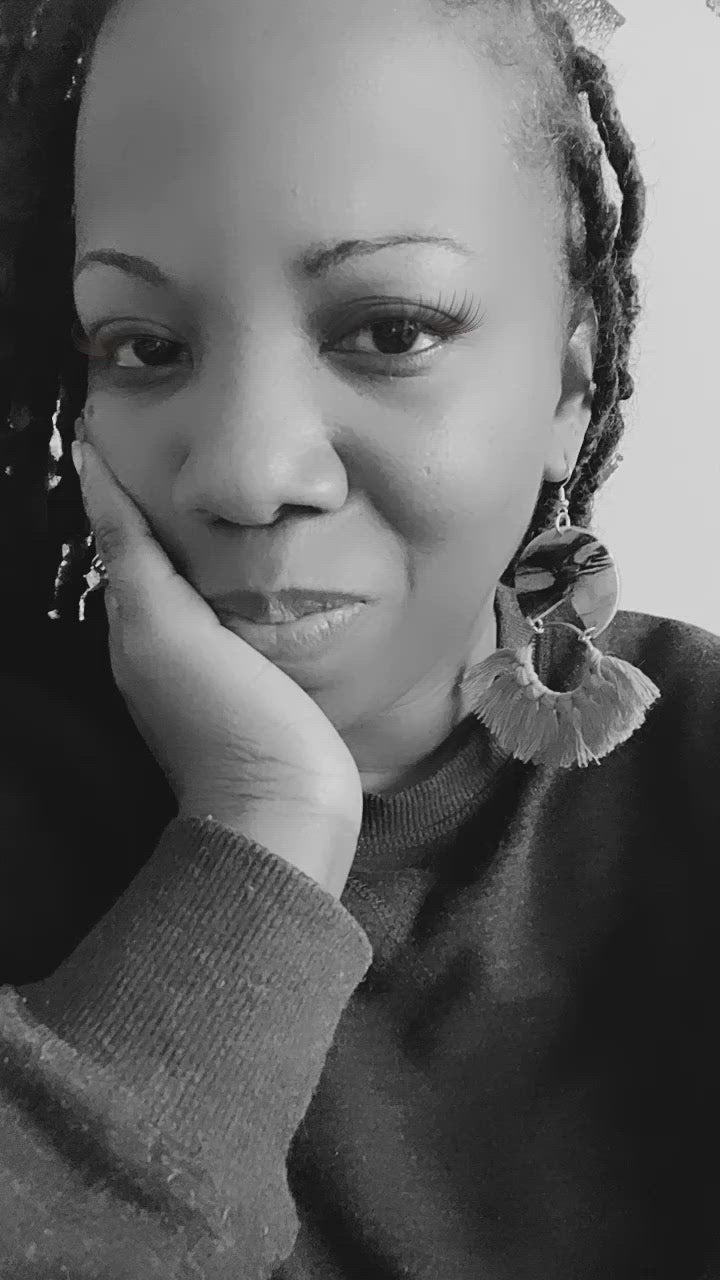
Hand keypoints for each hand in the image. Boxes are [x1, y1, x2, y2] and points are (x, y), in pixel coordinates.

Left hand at [71, 430, 362, 896]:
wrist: (287, 816)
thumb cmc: (231, 724)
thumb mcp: (169, 631)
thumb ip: (134, 558)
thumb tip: (93, 477)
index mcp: (136, 629)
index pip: (121, 538)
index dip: (123, 485)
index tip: (133, 426)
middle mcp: (162, 647)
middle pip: (158, 559)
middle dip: (166, 505)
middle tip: (193, 441)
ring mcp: (207, 669)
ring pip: (197, 584)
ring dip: (207, 539)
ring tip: (236, 488)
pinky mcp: (253, 684)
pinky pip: (234, 612)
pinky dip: (239, 576)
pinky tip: (270, 560)